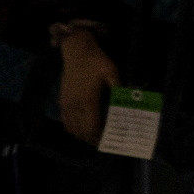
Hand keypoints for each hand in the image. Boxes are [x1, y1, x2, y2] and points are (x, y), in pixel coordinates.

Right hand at [52, 23, 110, 146]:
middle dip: (92, 139)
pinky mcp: (62, 100)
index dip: (100, 137)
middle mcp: (75, 105)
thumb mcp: (112, 72)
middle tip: (105, 142)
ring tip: (94, 137)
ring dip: (82, 136)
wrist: (76, 51)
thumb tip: (131, 100)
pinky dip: (72, 129)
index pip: (92, 127)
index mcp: (88, 100)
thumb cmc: (96, 61)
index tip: (110, 141)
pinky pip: (64, 121)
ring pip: (71, 128)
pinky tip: (81, 128)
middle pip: (82, 131)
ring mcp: (66, 104)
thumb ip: (119, 87)